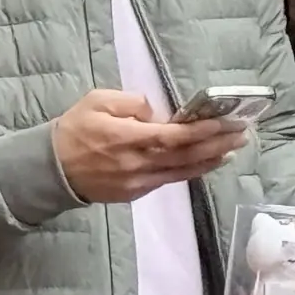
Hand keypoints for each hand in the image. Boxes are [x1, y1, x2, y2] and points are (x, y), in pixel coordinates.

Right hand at [51, 88, 246, 204]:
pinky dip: (193, 171)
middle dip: (218, 144)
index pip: (175, 136)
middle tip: (243, 134)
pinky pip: (170, 180)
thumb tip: (155, 113)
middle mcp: (138, 163)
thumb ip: (129, 102)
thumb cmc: (73, 130)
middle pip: (187, 155)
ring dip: (212, 160)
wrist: (51, 168)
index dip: (204, 130)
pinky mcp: (137, 193)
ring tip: (233, 149)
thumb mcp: (95, 101)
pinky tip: (206, 163)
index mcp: (127, 138)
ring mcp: (139, 182)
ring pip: (184, 172)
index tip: (228, 122)